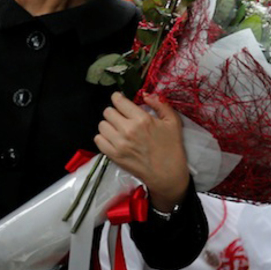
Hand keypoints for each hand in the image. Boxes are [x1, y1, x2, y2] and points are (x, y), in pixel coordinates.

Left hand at [95, 92, 189, 212]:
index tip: (121, 101)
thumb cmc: (171, 148)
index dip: (118, 98)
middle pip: (108, 111)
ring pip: (102, 125)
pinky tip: (113, 139)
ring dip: (108, 125)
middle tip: (122, 117)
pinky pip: (98, 140)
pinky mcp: (113, 155)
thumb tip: (145, 94)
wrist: (168, 175)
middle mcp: (127, 130)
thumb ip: (160, 104)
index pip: (118, 100)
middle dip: (115, 112)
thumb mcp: (173, 122)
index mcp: (142, 119)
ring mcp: (119, 144)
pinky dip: (103, 138)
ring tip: (118, 129)